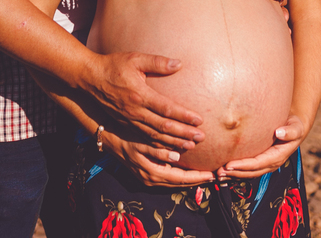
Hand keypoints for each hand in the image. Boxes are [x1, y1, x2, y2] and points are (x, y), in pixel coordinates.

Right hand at [80, 52, 204, 150]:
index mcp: (140, 95)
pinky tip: (170, 149)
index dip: (184, 116)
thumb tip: (179, 64)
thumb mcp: (135, 59)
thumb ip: (157, 62)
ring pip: (155, 136)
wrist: (89, 78)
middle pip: (164, 127)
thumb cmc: (113, 66)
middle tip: (201, 137)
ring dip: (173, 142)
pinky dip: (159, 146)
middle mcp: (135, 111)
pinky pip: (145, 138)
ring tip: (190, 146)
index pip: (167, 108)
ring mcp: (129, 120)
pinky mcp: (125, 124)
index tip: (199, 120)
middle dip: (184, 133)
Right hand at [101, 130, 215, 188]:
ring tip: (203, 175)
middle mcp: (150, 179)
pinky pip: (167, 179)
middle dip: (196, 181)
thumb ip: (158, 150)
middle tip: (212, 176)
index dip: (197, 177)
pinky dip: (179, 177)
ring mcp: (146, 178)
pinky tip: (186, 172)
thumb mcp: (141, 141)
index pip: (180, 178)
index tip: (211, 174)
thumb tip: (177, 157)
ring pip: (173, 183)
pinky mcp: (145, 174)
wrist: (108, 137)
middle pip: (178, 184)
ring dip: (188, 180)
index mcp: (151, 172)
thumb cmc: (125, 135)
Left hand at [218, 115, 304, 179]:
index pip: (257, 163)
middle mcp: (270, 163)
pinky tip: (224, 168)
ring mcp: (265, 163)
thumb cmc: (294, 126)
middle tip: (218, 172)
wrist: (293, 128)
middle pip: (250, 172)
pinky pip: (247, 167)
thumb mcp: (296, 127)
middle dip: (234, 173)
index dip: (243, 166)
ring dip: (233, 174)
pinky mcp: (260, 160)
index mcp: (277, 157)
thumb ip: (290, 131)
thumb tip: (279, 132)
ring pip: (247, 172)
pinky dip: (235, 170)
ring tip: (217, 173)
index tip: (229, 165)